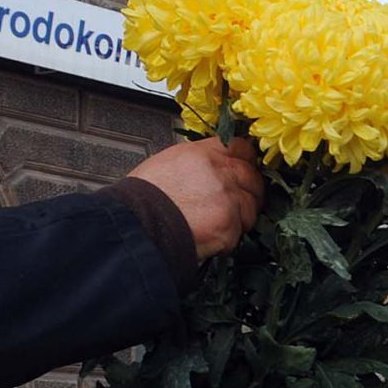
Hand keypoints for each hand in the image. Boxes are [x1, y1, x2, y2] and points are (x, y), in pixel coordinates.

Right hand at [128, 137, 262, 259]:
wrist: (135, 225)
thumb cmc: (141, 198)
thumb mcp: (167, 163)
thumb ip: (198, 162)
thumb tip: (212, 168)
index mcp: (204, 154)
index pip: (241, 148)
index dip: (245, 161)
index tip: (245, 169)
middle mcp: (219, 172)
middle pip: (252, 178)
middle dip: (248, 191)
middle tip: (237, 203)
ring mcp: (227, 199)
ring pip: (251, 207)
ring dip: (240, 217)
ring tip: (218, 224)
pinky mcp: (228, 226)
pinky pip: (239, 233)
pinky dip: (227, 239)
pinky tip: (209, 238)